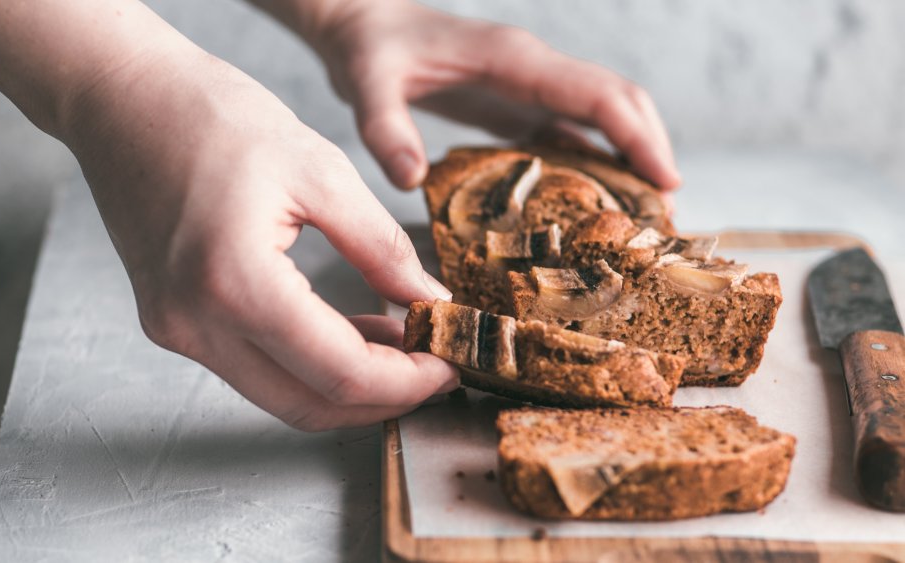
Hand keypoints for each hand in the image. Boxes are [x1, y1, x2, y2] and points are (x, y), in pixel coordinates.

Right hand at [62, 47, 457, 429]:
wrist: (123, 98)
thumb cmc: (212, 116)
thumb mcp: (321, 171)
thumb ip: (381, 248)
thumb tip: (430, 302)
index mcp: (234, 283)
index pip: (340, 373)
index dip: (407, 382)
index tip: (451, 363)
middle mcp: (194, 324)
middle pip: (309, 405)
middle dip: (383, 398)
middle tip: (435, 365)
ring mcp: (176, 329)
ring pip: (280, 394)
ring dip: (346, 382)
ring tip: (403, 344)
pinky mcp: (172, 320)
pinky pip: (253, 366)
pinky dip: (307, 361)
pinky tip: (352, 329)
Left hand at [304, 0, 679, 189]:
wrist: (362, 23)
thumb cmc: (369, 49)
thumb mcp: (366, 86)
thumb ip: (385, 130)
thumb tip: (410, 180)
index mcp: (514, 61)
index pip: (596, 94)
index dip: (637, 136)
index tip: (666, 181)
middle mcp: (533, 71)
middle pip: (618, 102)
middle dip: (650, 150)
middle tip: (667, 213)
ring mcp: (529, 88)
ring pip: (601, 118)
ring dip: (630, 158)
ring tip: (647, 216)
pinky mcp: (516, 106)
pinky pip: (571, 133)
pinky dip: (594, 164)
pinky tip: (597, 204)